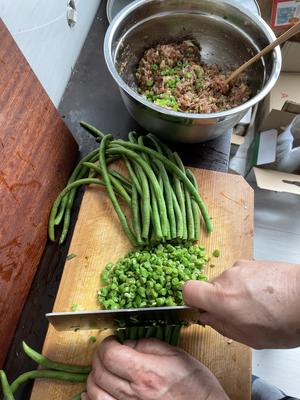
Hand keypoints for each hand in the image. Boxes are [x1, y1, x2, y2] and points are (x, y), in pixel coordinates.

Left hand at [82, 336, 227, 399]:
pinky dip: (93, 398)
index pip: (110, 354)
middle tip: (108, 352)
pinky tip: (99, 391)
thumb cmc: (196, 386)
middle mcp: (134, 395)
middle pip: (99, 372)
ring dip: (95, 378)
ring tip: (104, 371)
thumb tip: (128, 343)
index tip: (113, 340)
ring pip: (94, 393)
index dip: (107, 343)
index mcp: (146, 373)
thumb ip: (149, 345)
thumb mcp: (177, 355)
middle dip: (99, 357)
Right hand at [183, 260, 299, 348]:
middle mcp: (228, 277)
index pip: (187, 289)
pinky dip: (246, 285)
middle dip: (217, 300)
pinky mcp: (253, 261)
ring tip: (257, 306)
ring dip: (234, 293)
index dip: (190, 300)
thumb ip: (221, 326)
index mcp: (222, 298)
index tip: (200, 309)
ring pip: (226, 281)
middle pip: (209, 286)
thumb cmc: (286, 322)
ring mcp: (241, 266)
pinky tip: (264, 296)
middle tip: (237, 315)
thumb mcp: (249, 337)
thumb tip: (207, 317)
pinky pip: (240, 274)